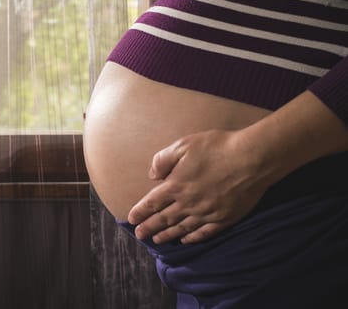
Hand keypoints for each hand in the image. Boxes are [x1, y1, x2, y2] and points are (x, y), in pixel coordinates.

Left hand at [127, 129, 269, 243]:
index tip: (131, 219)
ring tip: (157, 240)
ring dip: (167, 235)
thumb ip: (163, 160)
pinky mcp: (224, 218)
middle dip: (149, 228)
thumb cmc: (218, 147)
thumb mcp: (184, 145)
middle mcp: (188, 203)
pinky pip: (203, 233)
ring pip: (181, 228)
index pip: (152, 202)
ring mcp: (206, 213)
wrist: (253, 158)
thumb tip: (152, 176)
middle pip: (164, 219)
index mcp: (176, 185)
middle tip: (139, 235)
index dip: (140, 212)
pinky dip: (192, 238)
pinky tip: (185, 240)